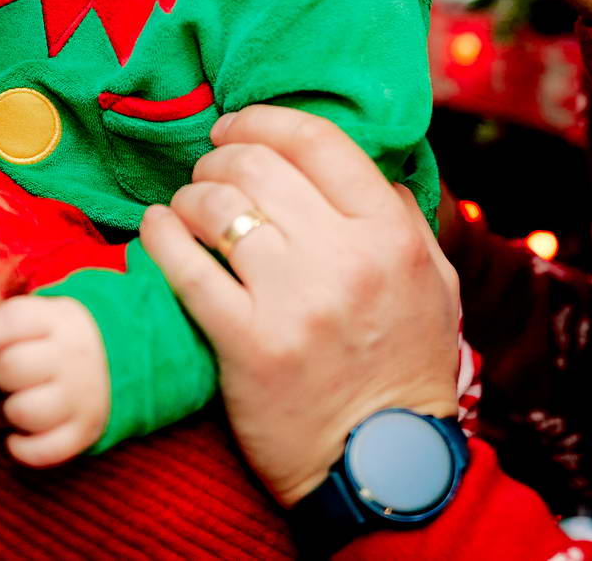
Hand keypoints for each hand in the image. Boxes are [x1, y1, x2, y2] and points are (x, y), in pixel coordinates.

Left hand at [0, 294, 110, 466]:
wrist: (115, 358)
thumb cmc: (56, 339)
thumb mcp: (41, 317)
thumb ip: (5, 327)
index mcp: (57, 319)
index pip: (12, 321)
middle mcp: (71, 355)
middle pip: (12, 367)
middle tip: (4, 378)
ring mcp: (80, 396)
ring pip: (25, 412)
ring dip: (11, 412)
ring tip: (15, 404)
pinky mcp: (86, 431)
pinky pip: (45, 451)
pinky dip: (23, 449)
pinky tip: (17, 438)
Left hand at [139, 105, 461, 505]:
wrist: (383, 469)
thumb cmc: (406, 370)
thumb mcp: (435, 285)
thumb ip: (403, 219)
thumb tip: (367, 168)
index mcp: (389, 236)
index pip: (318, 141)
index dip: (265, 121)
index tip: (237, 126)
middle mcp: (343, 260)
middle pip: (257, 167)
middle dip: (221, 156)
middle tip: (208, 168)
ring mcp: (291, 302)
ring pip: (216, 209)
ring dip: (190, 196)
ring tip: (186, 206)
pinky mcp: (245, 344)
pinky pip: (185, 268)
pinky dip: (161, 236)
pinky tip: (156, 229)